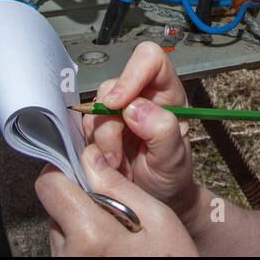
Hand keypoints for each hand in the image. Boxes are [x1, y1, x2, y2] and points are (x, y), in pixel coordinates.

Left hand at [35, 145, 198, 255]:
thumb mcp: (157, 218)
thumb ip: (119, 186)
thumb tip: (91, 158)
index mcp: (90, 236)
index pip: (49, 186)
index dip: (65, 170)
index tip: (83, 171)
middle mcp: (70, 255)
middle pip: (55, 207)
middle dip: (80, 200)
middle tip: (114, 210)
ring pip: (60, 228)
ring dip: (81, 223)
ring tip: (115, 235)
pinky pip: (66, 248)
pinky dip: (83, 243)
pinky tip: (109, 249)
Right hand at [85, 41, 196, 218]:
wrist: (156, 199)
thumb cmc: (172, 176)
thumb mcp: (175, 158)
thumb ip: (162, 131)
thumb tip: (136, 108)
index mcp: (166, 93)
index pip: (149, 60)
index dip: (131, 75)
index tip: (118, 103)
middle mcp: (140, 96)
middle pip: (112, 87)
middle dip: (110, 126)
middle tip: (119, 156)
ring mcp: (117, 112)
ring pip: (93, 110)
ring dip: (102, 143)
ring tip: (120, 165)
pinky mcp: (100, 129)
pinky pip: (84, 130)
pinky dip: (93, 151)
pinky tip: (109, 165)